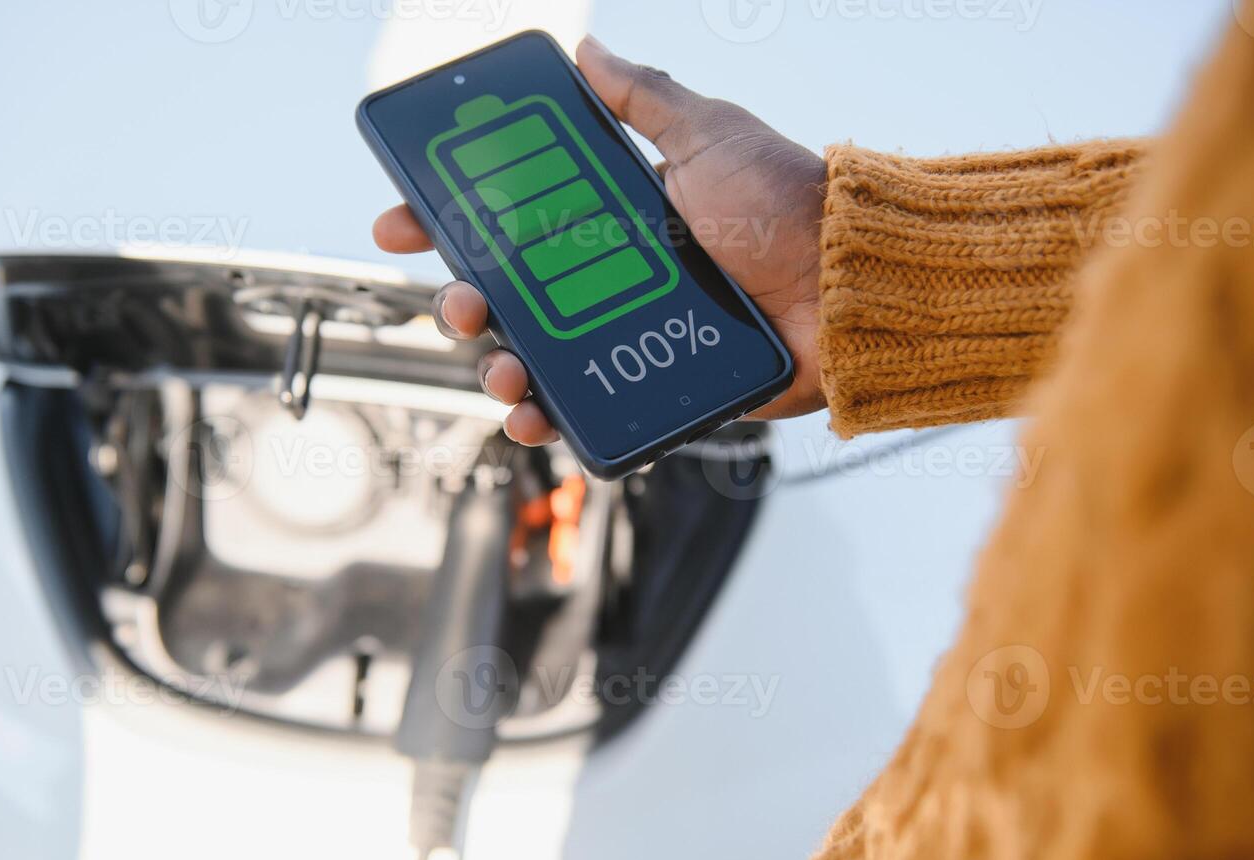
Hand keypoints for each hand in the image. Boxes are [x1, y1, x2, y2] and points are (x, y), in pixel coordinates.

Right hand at [372, 35, 826, 445]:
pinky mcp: (654, 387)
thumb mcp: (706, 134)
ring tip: (503, 370)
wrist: (851, 285)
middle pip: (508, 297)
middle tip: (462, 303)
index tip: (401, 223)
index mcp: (611, 216)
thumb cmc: (786, 203)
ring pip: (535, 359)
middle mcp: (611, 278)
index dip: (449, 222)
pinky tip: (533, 413)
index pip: (510, 218)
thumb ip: (642, 97)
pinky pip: (586, 409)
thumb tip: (586, 47)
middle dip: (464, 302)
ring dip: (498, 366)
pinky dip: (549, 419)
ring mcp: (628, 337)